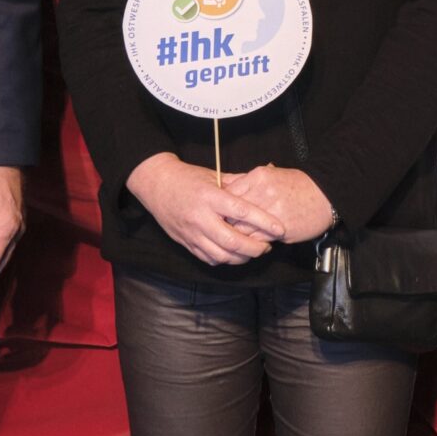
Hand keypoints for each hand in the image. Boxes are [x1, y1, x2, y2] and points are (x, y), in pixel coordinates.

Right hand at [125, 153, 281, 266]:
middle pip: (233, 241)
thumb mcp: (214, 175)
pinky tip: (235, 255)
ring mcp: (192, 232)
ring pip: (222, 255)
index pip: (242, 211)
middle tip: (268, 246)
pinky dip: (225, 260)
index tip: (279, 229)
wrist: (156, 185)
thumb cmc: (188, 178)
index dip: (264, 222)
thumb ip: (238, 184)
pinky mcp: (186, 243)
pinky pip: (209, 258)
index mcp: (210, 196)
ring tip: (254, 251)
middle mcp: (201, 217)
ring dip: (242, 257)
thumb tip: (262, 187)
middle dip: (255, 247)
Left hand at [221, 166, 334, 242]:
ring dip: (238, 235)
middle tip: (223, 227)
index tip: (219, 212)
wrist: (326, 197)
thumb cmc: (300, 185)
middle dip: (226, 222)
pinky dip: (253, 242)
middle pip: (231, 213)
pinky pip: (257, 239)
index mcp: (259, 177)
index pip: (228, 193)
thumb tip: (226, 186)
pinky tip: (254, 241)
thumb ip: (249, 181)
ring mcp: (271, 213)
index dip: (221, 205)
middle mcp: (262, 193)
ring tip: (237, 237)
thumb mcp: (273, 175)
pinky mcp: (279, 230)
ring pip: (241, 229)